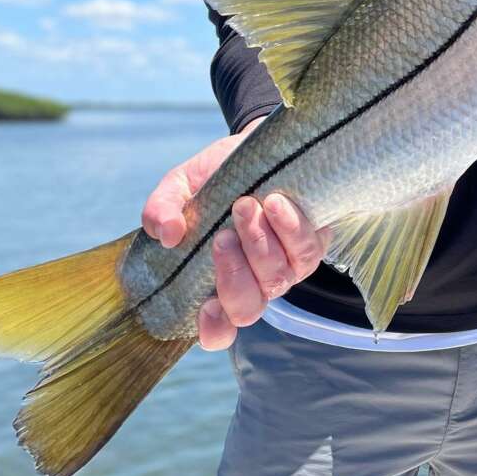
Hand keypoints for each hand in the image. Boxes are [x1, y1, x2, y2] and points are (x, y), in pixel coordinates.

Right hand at [141, 118, 329, 350]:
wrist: (260, 145)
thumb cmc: (216, 176)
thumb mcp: (180, 186)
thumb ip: (162, 209)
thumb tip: (167, 235)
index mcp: (216, 280)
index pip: (218, 330)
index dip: (214, 329)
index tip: (206, 306)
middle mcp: (254, 282)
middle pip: (248, 308)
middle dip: (233, 275)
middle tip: (222, 235)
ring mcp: (286, 267)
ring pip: (279, 279)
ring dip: (260, 243)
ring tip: (246, 205)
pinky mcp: (314, 243)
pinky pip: (308, 250)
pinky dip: (291, 228)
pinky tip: (275, 202)